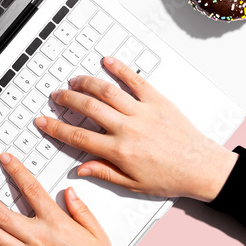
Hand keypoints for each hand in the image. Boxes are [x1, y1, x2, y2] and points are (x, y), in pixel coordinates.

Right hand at [34, 56, 237, 201]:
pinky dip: (120, 69)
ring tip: (75, 81)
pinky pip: (135, 80)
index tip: (43, 122)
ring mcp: (143, 112)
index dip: (56, 128)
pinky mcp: (157, 101)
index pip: (78, 137)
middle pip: (88, 108)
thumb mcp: (132, 184)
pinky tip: (107, 62)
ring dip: (87, 83)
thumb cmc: (171, 177)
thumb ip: (103, 173)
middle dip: (67, 99)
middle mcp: (128, 129)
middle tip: (56, 96)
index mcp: (119, 151)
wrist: (202, 167)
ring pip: (107, 91)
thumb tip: (80, 168)